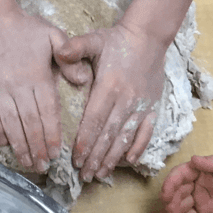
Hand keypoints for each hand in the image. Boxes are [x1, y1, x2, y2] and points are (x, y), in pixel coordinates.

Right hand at [0, 10, 82, 171]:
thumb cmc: (24, 26)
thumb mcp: (53, 35)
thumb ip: (70, 59)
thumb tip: (84, 79)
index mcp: (39, 78)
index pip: (48, 113)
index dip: (52, 135)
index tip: (56, 153)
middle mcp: (20, 88)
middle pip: (30, 124)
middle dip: (37, 148)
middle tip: (43, 167)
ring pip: (11, 124)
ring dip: (19, 145)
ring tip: (26, 163)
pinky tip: (3, 144)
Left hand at [55, 24, 165, 182]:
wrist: (148, 37)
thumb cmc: (117, 41)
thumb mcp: (94, 39)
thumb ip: (76, 47)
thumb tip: (60, 52)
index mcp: (109, 86)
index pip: (95, 119)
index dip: (86, 141)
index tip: (76, 159)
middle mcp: (126, 100)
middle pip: (109, 134)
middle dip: (96, 157)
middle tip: (84, 175)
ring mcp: (141, 105)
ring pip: (126, 137)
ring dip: (113, 158)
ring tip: (101, 174)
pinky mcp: (153, 107)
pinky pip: (146, 132)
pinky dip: (138, 148)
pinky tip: (129, 162)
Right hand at [157, 154, 212, 212]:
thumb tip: (194, 159)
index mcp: (203, 171)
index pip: (181, 174)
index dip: (171, 183)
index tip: (165, 195)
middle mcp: (197, 184)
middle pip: (178, 192)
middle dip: (170, 202)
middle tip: (169, 212)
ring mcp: (199, 200)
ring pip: (180, 206)